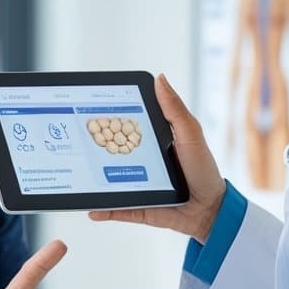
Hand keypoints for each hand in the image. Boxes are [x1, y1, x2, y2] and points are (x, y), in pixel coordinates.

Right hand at [89, 73, 225, 242]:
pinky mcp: (139, 207)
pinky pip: (118, 209)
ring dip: (94, 184)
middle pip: (113, 154)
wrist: (211, 209)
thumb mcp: (190, 133)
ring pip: (110, 183)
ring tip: (79, 180)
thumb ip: (174, 109)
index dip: (109, 119)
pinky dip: (104, 210)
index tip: (91, 111)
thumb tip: (160, 78)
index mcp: (152, 141)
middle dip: (94, 150)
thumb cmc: (203, 168)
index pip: (126, 127)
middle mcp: (141, 162)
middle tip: (78, 143)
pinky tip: (92, 210)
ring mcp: (137, 185)